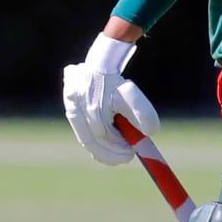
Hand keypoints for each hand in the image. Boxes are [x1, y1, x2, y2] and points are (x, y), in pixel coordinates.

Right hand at [62, 34, 160, 165]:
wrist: (100, 64)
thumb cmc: (116, 82)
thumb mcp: (133, 96)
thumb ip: (143, 114)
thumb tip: (150, 132)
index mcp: (91, 110)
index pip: (102, 140)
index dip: (116, 150)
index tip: (131, 155)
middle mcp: (77, 113)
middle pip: (93, 142)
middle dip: (110, 153)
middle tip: (127, 157)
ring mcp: (72, 111)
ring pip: (87, 138)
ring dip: (103, 148)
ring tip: (119, 150)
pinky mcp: (71, 109)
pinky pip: (82, 131)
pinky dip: (95, 140)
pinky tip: (107, 142)